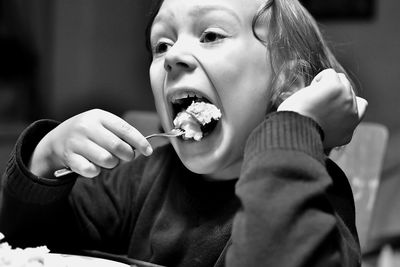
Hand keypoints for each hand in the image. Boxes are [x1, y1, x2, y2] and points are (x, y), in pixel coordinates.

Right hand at [29, 109, 152, 177]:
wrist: (58, 138)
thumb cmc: (90, 132)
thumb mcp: (103, 125)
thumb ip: (122, 134)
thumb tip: (142, 148)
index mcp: (99, 116)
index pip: (125, 129)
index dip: (140, 142)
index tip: (148, 151)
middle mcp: (87, 127)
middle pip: (118, 147)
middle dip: (127, 155)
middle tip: (126, 157)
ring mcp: (76, 142)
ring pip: (107, 160)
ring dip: (112, 164)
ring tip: (108, 160)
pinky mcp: (69, 157)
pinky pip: (91, 170)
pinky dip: (96, 171)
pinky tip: (94, 166)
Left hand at [277, 69, 367, 148]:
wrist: (294, 132)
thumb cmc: (296, 133)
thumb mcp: (317, 135)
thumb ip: (327, 127)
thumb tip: (325, 113)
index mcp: (346, 134)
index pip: (359, 109)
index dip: (345, 102)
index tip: (328, 105)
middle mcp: (352, 116)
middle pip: (348, 92)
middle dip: (332, 93)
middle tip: (314, 105)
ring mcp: (346, 100)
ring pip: (341, 80)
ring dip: (325, 86)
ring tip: (311, 99)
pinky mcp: (337, 88)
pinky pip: (330, 74)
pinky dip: (319, 79)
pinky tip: (310, 91)